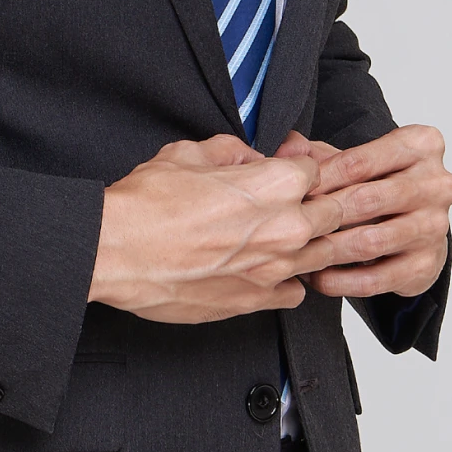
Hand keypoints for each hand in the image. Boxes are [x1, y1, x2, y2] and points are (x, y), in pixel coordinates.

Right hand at [91, 136, 344, 324]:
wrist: (117, 252)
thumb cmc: (147, 204)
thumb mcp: (189, 153)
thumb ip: (231, 151)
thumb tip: (247, 156)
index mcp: (275, 183)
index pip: (318, 169)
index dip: (303, 165)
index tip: (291, 168)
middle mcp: (286, 227)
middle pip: (334, 212)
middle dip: (320, 202)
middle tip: (298, 200)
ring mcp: (275, 269)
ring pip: (324, 254)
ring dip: (312, 242)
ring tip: (288, 234)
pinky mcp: (257, 300)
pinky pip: (296, 291)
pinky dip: (289, 280)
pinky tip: (272, 269)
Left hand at [273, 125, 451, 300]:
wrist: (420, 224)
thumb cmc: (383, 183)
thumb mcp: (355, 158)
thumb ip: (318, 153)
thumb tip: (288, 148)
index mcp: (422, 145)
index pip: (360, 161)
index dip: (320, 179)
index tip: (292, 192)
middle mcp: (437, 184)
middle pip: (367, 200)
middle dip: (324, 214)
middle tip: (291, 224)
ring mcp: (436, 226)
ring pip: (370, 241)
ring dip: (329, 250)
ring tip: (300, 252)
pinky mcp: (428, 264)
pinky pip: (376, 278)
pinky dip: (342, 281)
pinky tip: (319, 276)